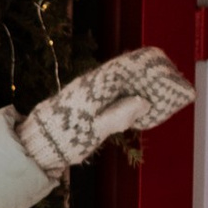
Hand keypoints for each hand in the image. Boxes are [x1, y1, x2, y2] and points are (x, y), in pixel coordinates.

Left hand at [18, 47, 195, 176]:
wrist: (38, 143)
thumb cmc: (63, 137)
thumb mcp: (94, 131)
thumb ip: (118, 116)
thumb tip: (143, 102)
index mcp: (95, 85)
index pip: (129, 63)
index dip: (152, 66)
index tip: (169, 74)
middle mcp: (94, 82)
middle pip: (130, 69)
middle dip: (152, 77)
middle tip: (170, 90)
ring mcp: (93, 89)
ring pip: (125, 79)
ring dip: (144, 87)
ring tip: (160, 99)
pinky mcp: (91, 98)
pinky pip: (117, 90)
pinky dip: (132, 95)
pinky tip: (141, 107)